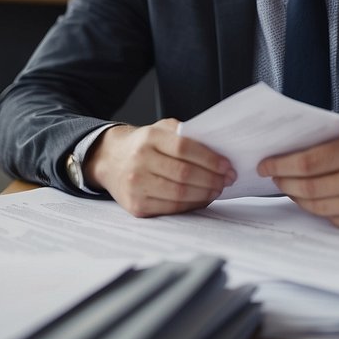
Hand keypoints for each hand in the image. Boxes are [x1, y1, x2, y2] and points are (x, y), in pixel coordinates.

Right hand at [86, 120, 234, 217]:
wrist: (110, 160)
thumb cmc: (143, 145)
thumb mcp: (160, 129)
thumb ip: (185, 134)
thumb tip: (218, 150)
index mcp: (149, 137)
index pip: (185, 148)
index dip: (210, 159)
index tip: (227, 166)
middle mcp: (140, 160)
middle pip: (184, 174)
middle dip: (212, 179)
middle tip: (227, 180)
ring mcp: (136, 185)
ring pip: (179, 194)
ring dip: (205, 194)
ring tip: (217, 190)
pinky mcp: (136, 205)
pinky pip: (171, 208)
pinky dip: (191, 205)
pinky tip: (201, 199)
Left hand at [258, 118, 338, 235]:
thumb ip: (330, 135)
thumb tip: (290, 144)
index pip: (306, 162)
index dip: (280, 165)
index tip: (265, 164)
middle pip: (307, 188)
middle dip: (283, 182)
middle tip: (274, 177)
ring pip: (317, 207)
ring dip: (298, 197)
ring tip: (291, 187)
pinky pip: (334, 220)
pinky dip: (320, 209)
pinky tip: (316, 198)